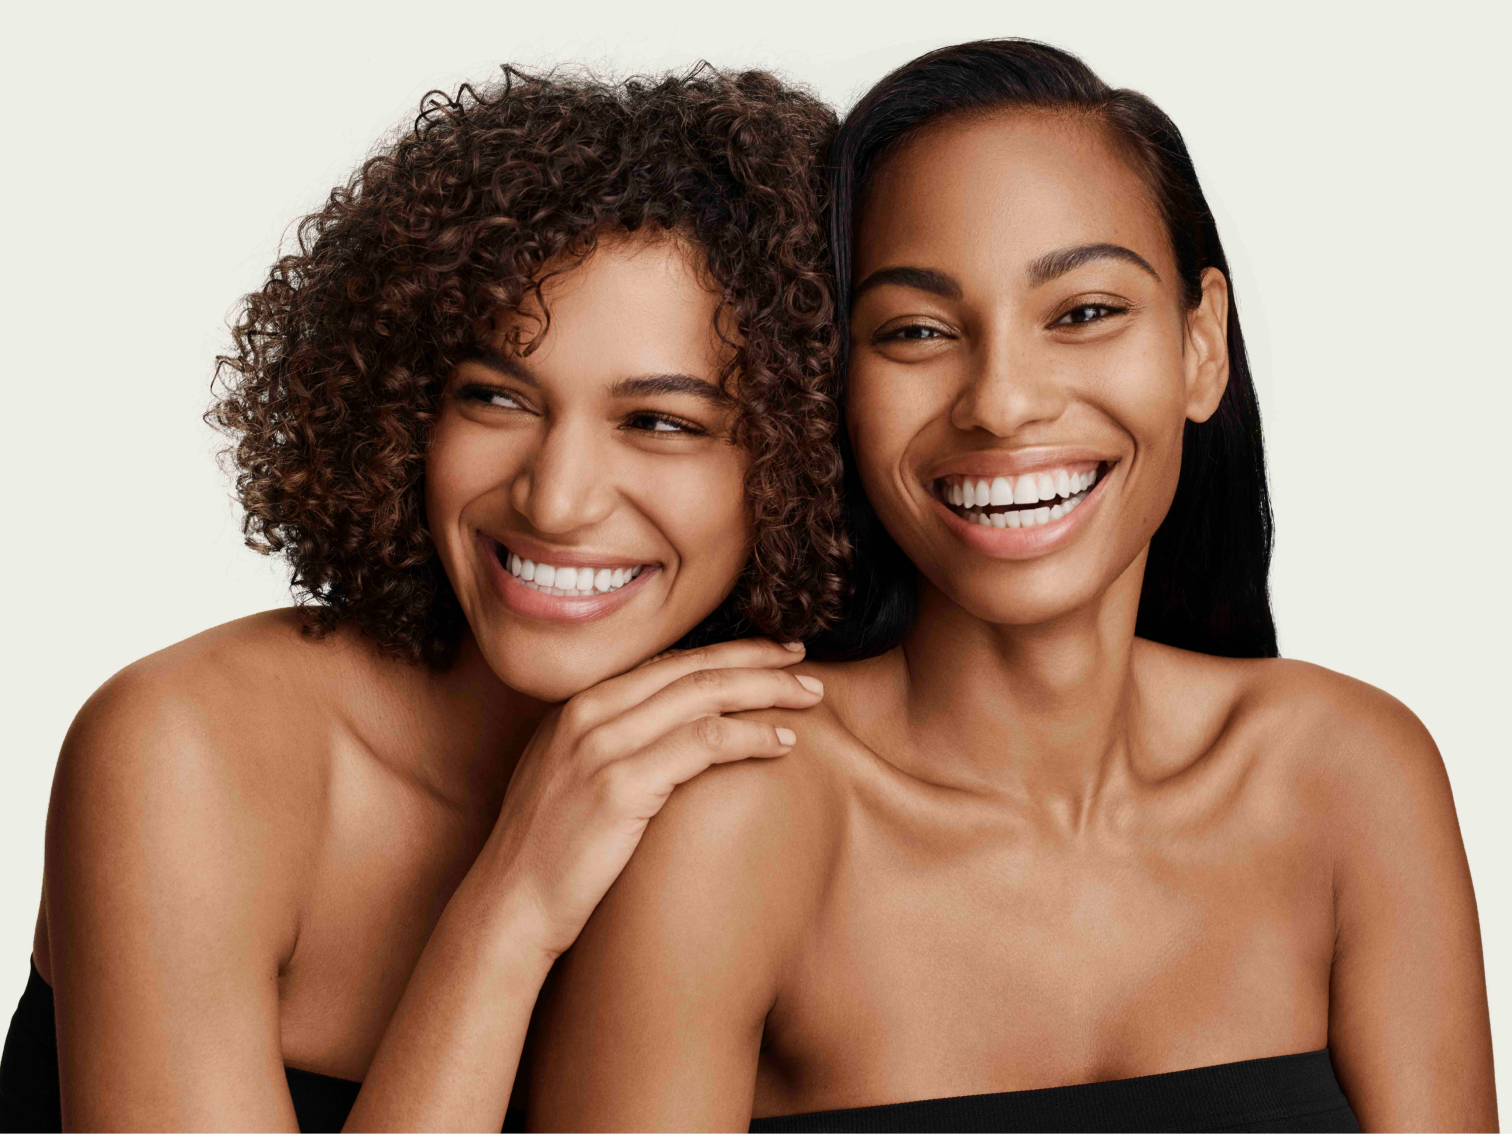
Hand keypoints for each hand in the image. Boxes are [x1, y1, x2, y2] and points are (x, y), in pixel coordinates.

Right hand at [477, 638, 822, 957]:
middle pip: (691, 668)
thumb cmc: (548, 849)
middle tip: (804, 659)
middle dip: (756, 659)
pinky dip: (750, 735)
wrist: (510, 903)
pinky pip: (703, 744)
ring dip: (766, 691)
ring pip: (704, 696)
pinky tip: (781, 741)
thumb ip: (610, 740)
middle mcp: (589, 714)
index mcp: (579, 704)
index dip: (725, 651)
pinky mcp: (621, 786)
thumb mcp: (569, 773)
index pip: (667, 661)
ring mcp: (602, 747)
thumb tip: (669, 730)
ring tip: (808, 697)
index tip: (770, 652)